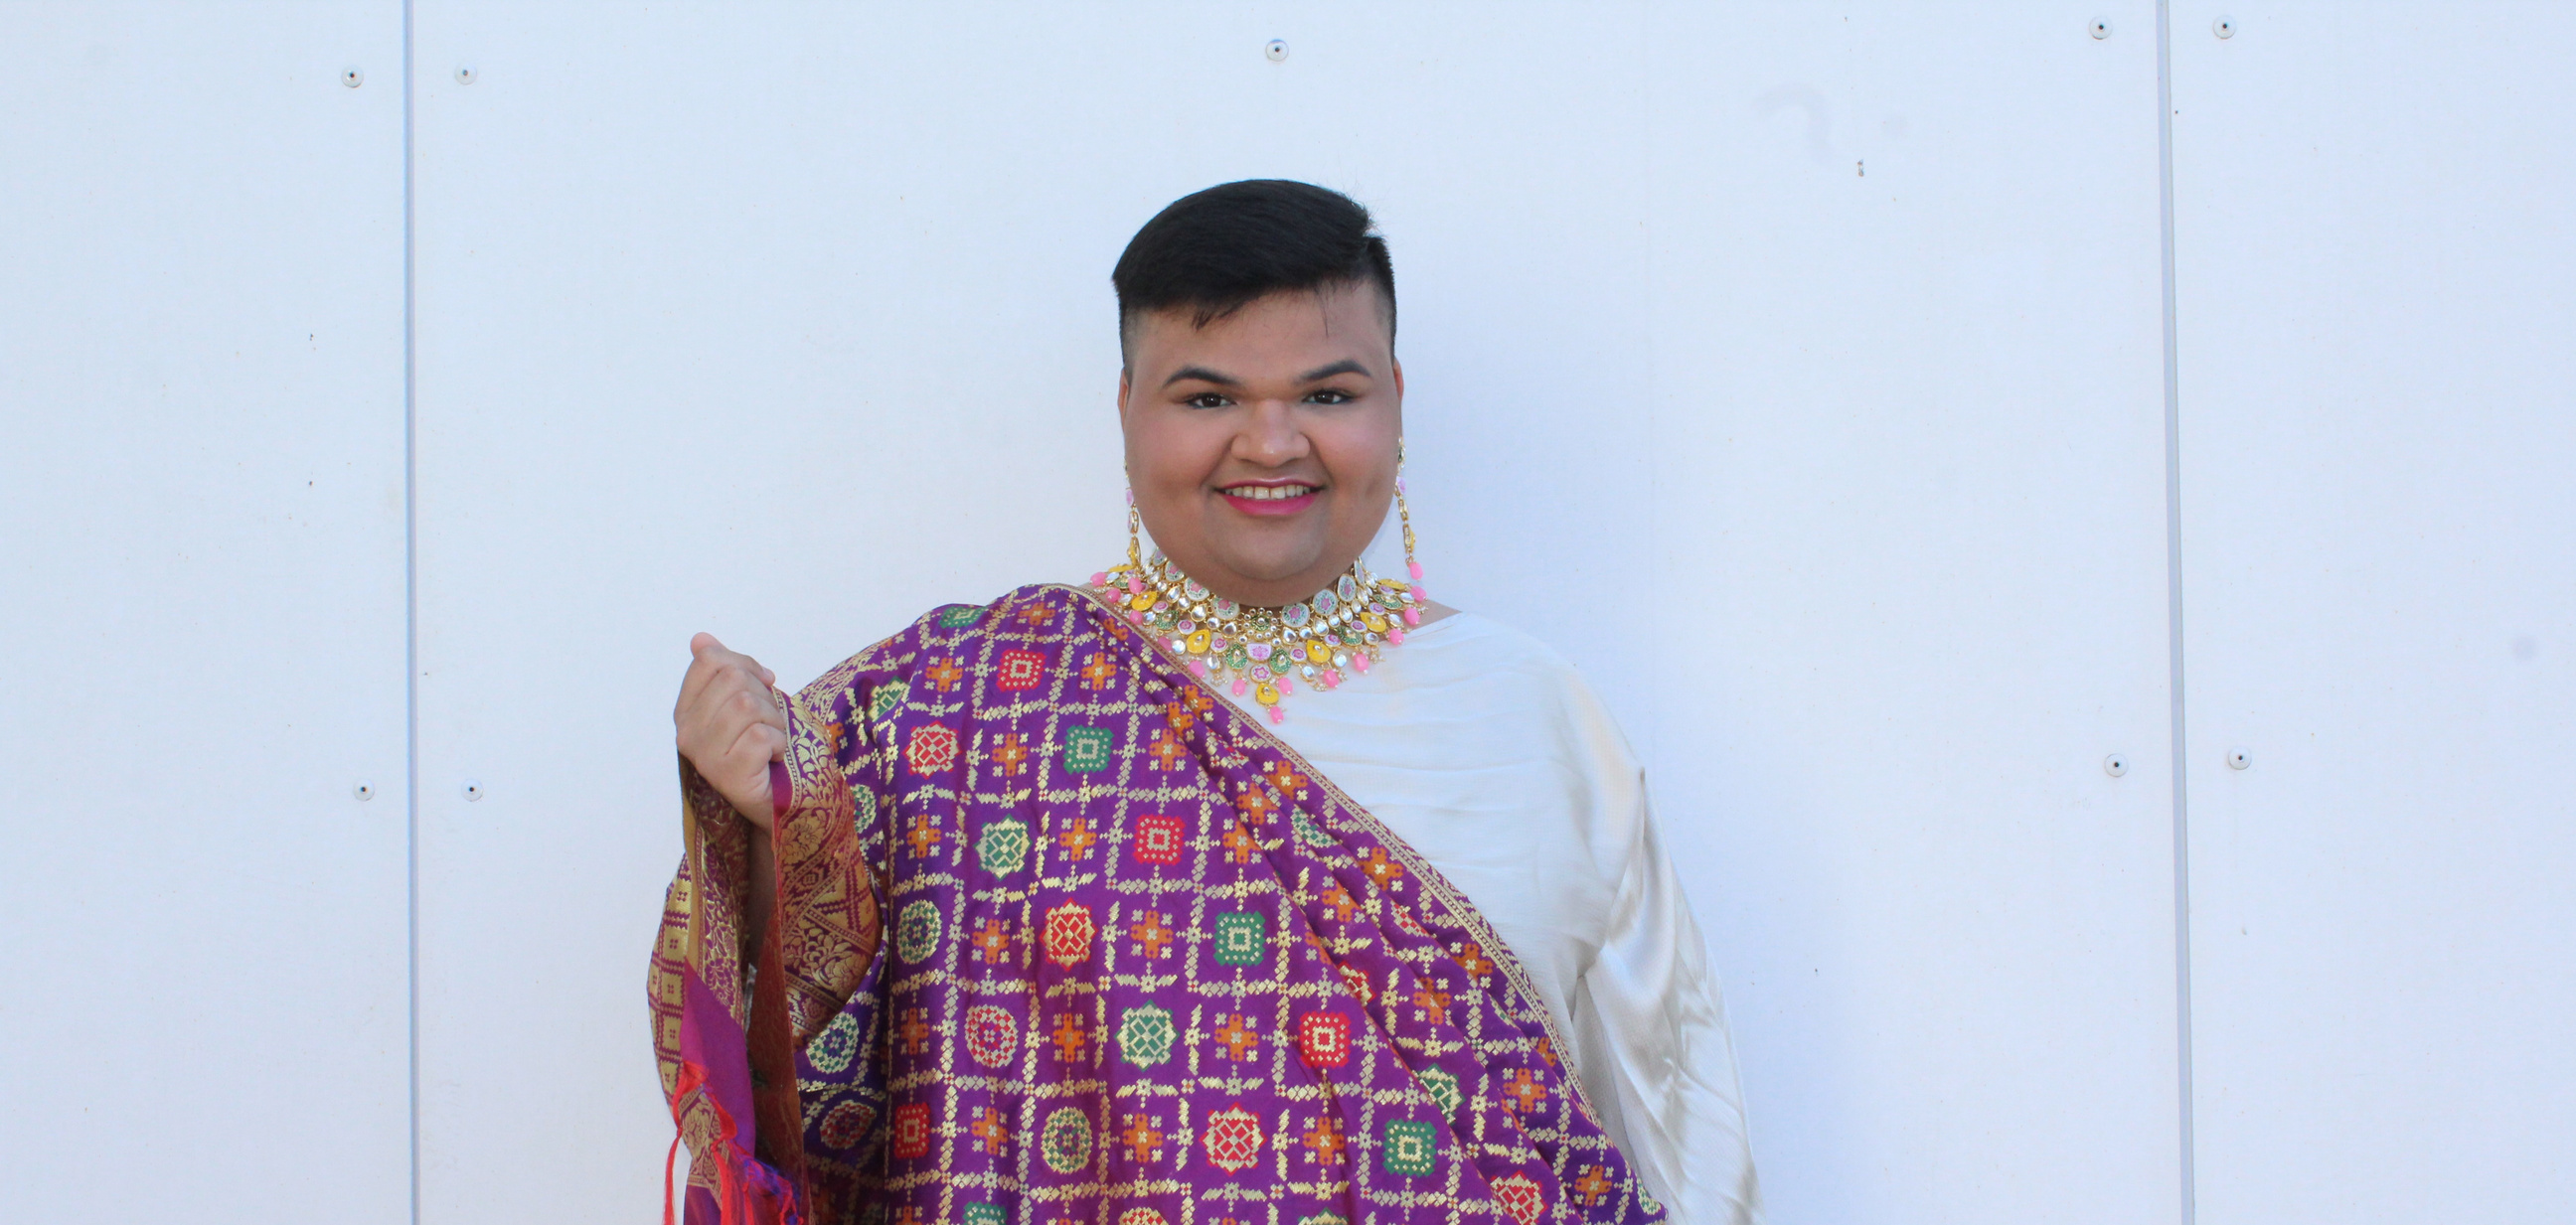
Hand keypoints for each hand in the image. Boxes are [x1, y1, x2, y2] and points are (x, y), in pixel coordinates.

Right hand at [675, 632, 785, 829]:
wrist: (776, 800)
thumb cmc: (761, 748)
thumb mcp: (744, 702)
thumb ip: (723, 671)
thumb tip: (700, 638)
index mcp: (686, 711)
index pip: (710, 660)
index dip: (746, 665)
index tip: (764, 683)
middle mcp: (686, 733)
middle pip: (733, 679)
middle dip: (765, 696)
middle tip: (770, 722)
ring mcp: (703, 756)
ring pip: (747, 704)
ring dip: (774, 720)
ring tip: (772, 740)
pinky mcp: (727, 774)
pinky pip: (761, 735)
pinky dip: (779, 742)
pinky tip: (773, 758)